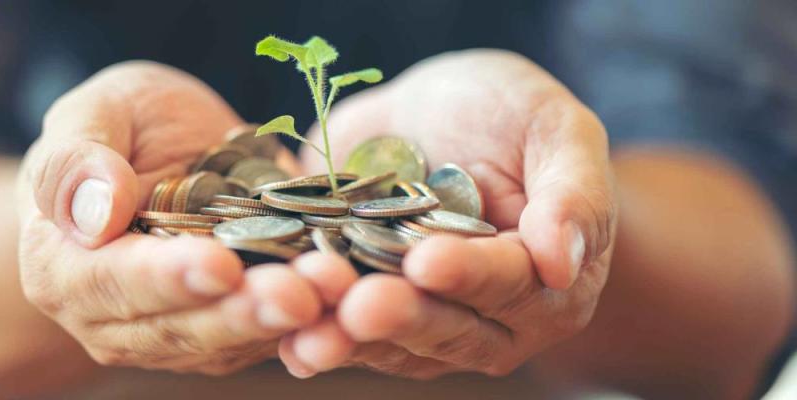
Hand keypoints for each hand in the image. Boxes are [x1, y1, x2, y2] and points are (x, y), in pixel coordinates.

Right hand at [16, 61, 320, 374]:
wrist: (160, 153)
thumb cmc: (119, 127)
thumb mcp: (94, 111)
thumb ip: (77, 159)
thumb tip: (93, 214)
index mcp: (63, 268)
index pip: (113, 282)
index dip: (167, 277)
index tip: (218, 264)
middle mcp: (113, 319)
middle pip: (180, 327)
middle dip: (243, 312)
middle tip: (299, 294)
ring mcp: (173, 332)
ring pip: (231, 340)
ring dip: (286, 321)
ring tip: (332, 290)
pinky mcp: (227, 331)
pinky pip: (270, 335)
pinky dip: (310, 321)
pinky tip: (347, 295)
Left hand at [279, 50, 615, 377]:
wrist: (431, 112)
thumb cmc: (508, 113)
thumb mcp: (554, 128)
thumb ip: (573, 193)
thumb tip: (565, 262)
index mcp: (545, 281)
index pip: (511, 284)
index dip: (471, 275)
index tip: (429, 261)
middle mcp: (487, 316)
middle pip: (448, 328)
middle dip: (402, 317)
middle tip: (361, 306)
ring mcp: (424, 317)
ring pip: (390, 342)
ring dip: (347, 337)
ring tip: (309, 331)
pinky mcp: (367, 307)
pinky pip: (341, 329)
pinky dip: (311, 327)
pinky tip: (278, 325)